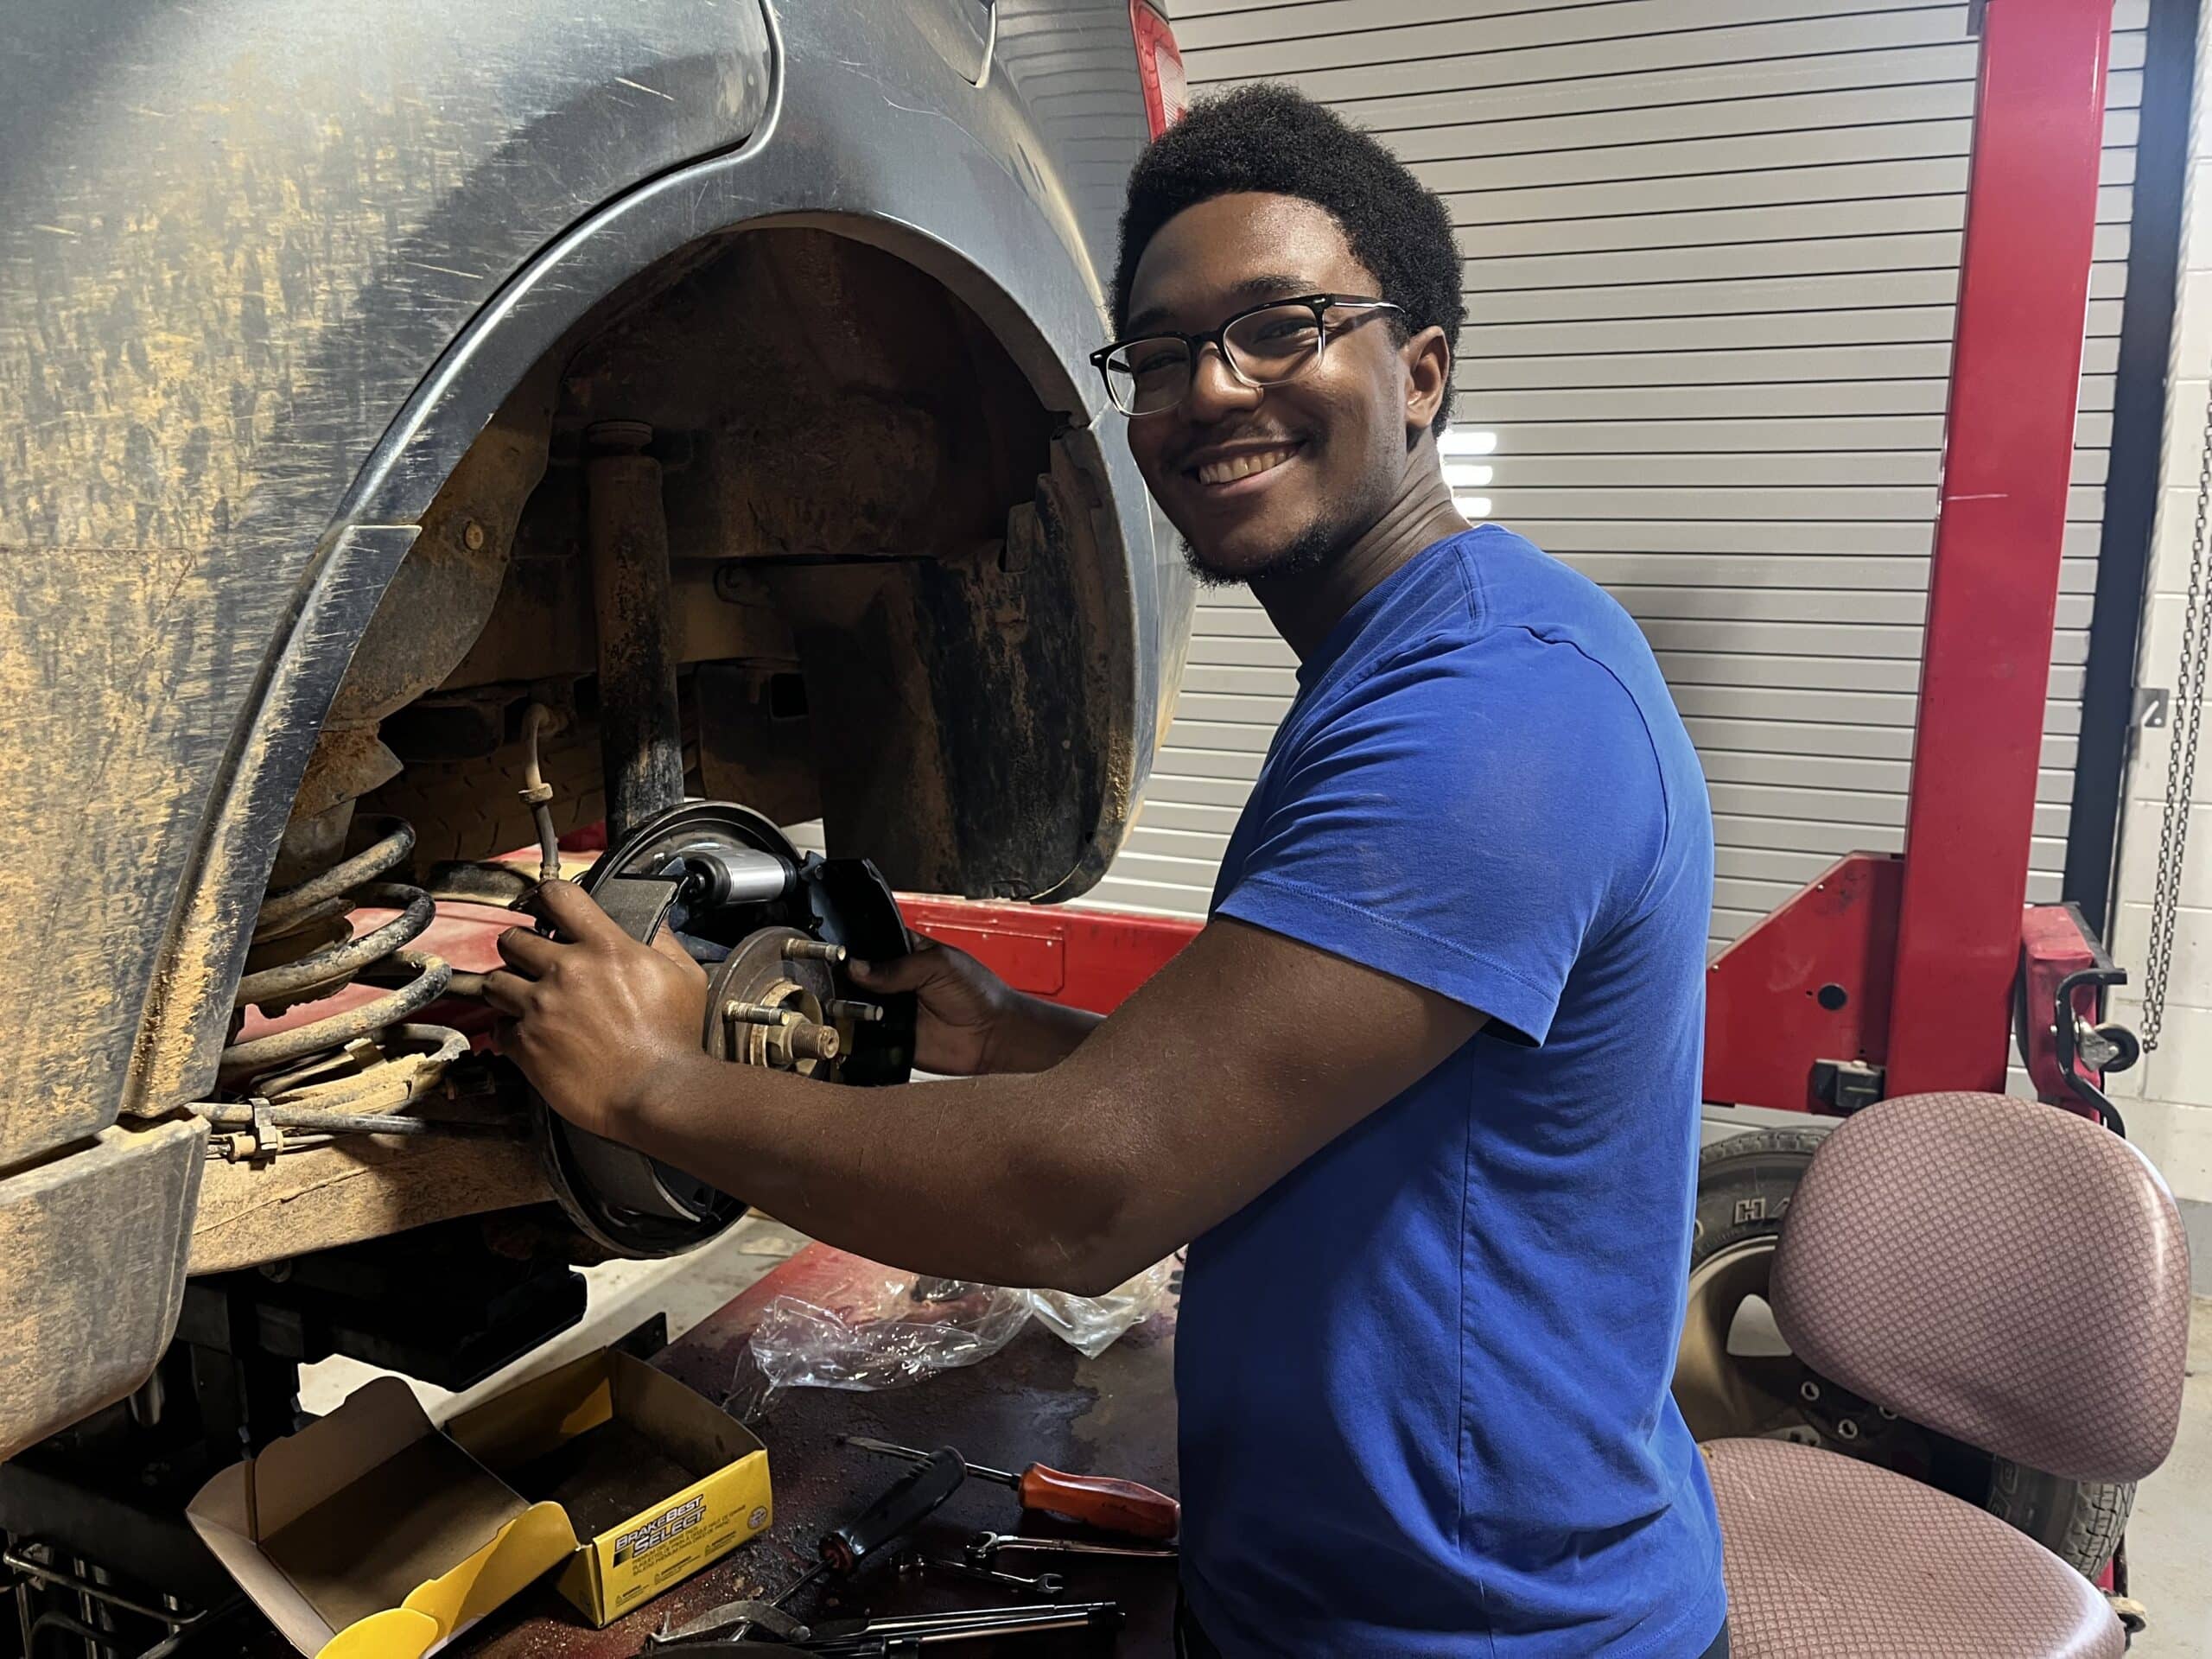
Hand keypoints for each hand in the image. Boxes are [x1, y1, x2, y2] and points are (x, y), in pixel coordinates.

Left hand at [483, 879, 709, 1140]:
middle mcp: (566, 971)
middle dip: (519, 947)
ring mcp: (541, 1008)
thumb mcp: (685, 977)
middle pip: (513, 939)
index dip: (546, 896)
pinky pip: (498, 1027)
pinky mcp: (527, 1044)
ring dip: (506, 987)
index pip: (558, 897)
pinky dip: (509, 1029)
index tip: (543, 905)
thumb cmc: (673, 1039)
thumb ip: (664, 942)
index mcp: (606, 948)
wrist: (657, 1092)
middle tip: (529, 960)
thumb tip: (653, 923)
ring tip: (522, 998)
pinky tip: (528, 1034)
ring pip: (494, 981)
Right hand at [848, 933, 1021, 1075]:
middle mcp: (894, 981)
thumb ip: (898, 966)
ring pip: (855, 1006)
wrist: (993, 1035)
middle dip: (849, 979)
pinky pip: (864, 1036)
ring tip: (860, 1005)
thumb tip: (857, 967)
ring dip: (851, 1006)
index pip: (870, 944)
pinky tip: (860, 1026)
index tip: (840, 953)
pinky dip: (858, 1032)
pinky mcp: (891, 1037)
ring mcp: (891, 1010)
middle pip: (856, 977)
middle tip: (846, 981)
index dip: (854, 949)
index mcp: (907, 952)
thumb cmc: (978, 993)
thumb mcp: (938, 964)